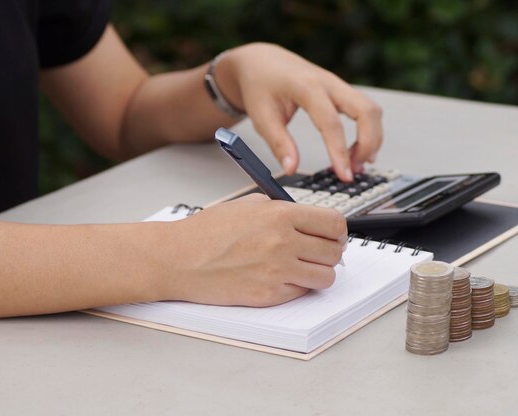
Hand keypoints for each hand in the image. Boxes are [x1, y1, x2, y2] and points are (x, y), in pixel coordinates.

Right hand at [158, 194, 346, 306]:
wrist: (179, 259)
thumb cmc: (207, 232)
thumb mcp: (248, 205)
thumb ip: (283, 210)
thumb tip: (311, 223)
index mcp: (280, 215)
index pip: (334, 224)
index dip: (338, 231)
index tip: (334, 235)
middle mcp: (283, 243)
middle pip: (334, 252)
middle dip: (330, 252)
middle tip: (319, 252)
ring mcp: (277, 271)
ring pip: (325, 277)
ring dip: (318, 273)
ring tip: (302, 268)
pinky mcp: (268, 295)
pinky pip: (301, 293)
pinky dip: (297, 287)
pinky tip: (280, 278)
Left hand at [216, 43, 382, 181]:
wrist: (261, 61)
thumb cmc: (259, 85)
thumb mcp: (261, 117)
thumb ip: (279, 144)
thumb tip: (291, 168)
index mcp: (306, 87)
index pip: (331, 122)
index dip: (340, 151)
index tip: (344, 175)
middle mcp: (328, 82)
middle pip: (366, 111)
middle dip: (368, 143)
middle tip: (356, 170)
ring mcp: (338, 85)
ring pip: (372, 109)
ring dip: (372, 138)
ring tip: (357, 164)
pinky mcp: (341, 90)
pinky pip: (366, 109)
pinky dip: (368, 130)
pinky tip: (358, 150)